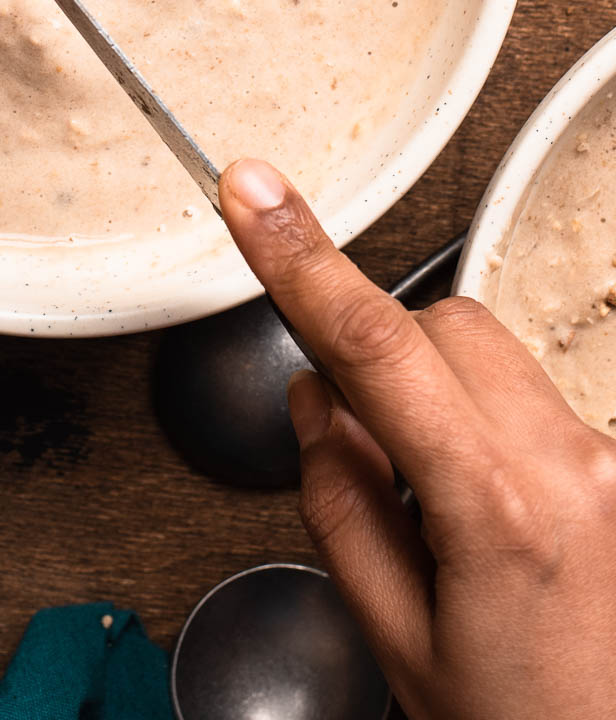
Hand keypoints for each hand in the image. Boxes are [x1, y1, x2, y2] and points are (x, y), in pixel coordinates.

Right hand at [219, 157, 615, 719]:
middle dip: (383, 355)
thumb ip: (340, 501)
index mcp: (499, 508)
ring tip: (441, 507)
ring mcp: (610, 462)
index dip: (301, 260)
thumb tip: (318, 398)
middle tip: (364, 448)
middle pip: (442, 326)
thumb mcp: (397, 638)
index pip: (375, 344)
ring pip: (489, 354)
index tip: (253, 195)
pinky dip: (486, 425)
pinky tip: (490, 517)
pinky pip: (532, 398)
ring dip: (438, 393)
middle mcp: (573, 466)